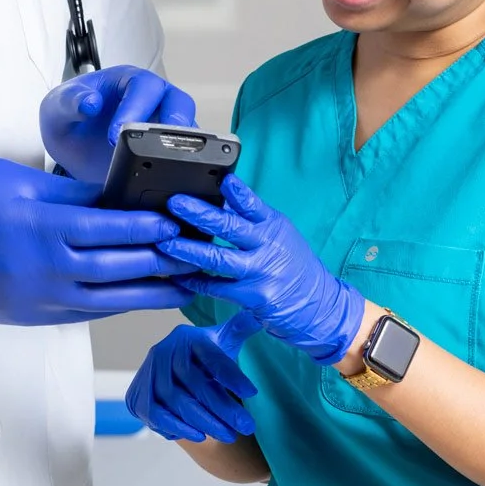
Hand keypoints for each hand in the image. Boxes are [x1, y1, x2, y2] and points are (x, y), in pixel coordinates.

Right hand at [0, 159, 186, 325]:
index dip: (152, 225)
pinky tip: (139, 297)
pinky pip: (88, 313)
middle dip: (165, 259)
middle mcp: (46, 269)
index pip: (114, 228)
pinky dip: (118, 304)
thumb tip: (113, 194)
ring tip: (185, 286)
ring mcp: (41, 299)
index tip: (179, 220)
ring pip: (112, 299)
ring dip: (153, 292)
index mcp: (42, 227)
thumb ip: (68, 190)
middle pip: (122, 266)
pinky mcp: (34, 316)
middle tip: (196, 253)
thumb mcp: (14, 179)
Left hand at [37, 65, 196, 180]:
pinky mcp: (168, 152)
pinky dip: (182, 168)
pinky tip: (169, 183)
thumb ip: (69, 102)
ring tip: (166, 168)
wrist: (72, 149)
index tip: (117, 134)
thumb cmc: (68, 119)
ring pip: (189, 131)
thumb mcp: (57, 109)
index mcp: (128, 81)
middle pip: (179, 104)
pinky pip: (185, 157)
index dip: (135, 108)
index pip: (143, 87)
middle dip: (173, 125)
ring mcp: (164, 126)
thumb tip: (90, 103)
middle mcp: (153, 100)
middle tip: (157, 149)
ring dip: (183, 149)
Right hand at [126, 317, 262, 443]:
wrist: (172, 375)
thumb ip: (239, 328)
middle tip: (247, 426)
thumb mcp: (223, 341)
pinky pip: (155, 414)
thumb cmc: (204, 359)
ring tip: (229, 434)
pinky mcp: (137, 396)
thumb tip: (257, 316)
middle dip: (223, 408)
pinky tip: (199, 435)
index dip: (231, 375)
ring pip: (176, 400)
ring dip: (204, 421)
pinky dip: (177, 426)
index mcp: (188, 337)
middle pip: (195, 382)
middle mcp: (164, 351)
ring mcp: (147, 373)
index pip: (211, 357)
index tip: (252, 392)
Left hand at [160, 176, 364, 366]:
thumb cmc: (293, 266)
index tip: (222, 181)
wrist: (319, 305)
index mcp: (273, 226)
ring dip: (189, 250)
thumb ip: (251, 218)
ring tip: (166, 242)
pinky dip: (195, 281)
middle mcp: (268, 247)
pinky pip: (217, 288)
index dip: (237, 193)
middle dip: (200, 214)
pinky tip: (176, 274)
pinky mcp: (254, 297)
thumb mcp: (278, 234)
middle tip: (175, 203)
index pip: (254, 205)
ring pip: (219, 259)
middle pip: (231, 227)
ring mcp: (261, 273)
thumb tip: (219, 197)